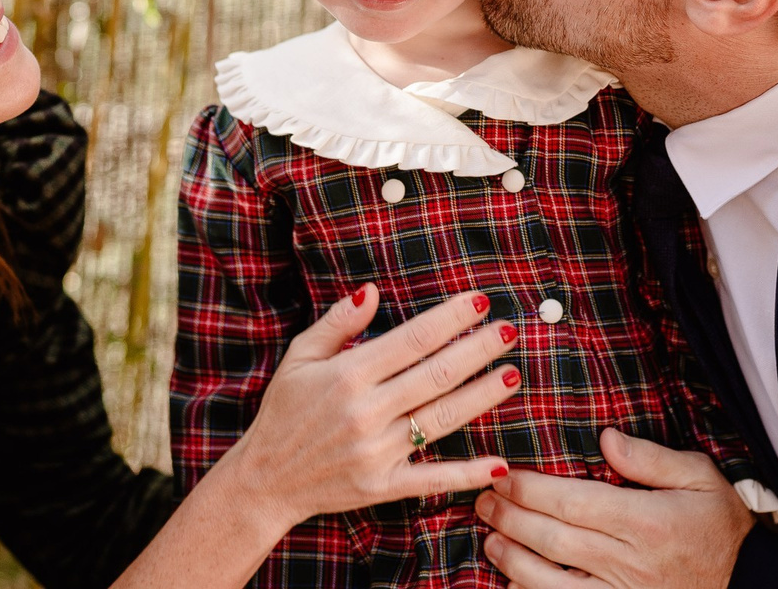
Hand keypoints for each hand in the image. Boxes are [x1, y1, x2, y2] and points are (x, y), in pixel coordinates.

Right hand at [215, 285, 521, 535]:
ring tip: (512, 375)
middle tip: (510, 330)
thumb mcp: (299, 357)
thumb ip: (337, 323)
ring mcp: (376, 452)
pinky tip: (499, 463)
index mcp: (347, 375)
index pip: (412, 339)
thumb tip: (372, 290)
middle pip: (436, 375)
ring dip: (481, 397)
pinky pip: (432, 479)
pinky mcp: (382, 487)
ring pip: (441, 420)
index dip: (450, 318)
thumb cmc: (284, 411)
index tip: (480, 300)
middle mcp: (366, 412)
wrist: (265, 480)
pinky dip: (467, 474)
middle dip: (478, 349)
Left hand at [475, 427, 754, 588]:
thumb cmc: (720, 529)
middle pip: (551, 538)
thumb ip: (650, 457)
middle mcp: (628, 561)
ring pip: (549, 581)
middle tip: (483, 500)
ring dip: (511, 560)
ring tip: (490, 540)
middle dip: (509, 518)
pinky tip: (514, 585)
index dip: (529, 489)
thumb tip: (606, 436)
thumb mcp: (700, 478)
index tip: (503, 475)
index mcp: (645, 521)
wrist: (748, 586)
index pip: (571, 501)